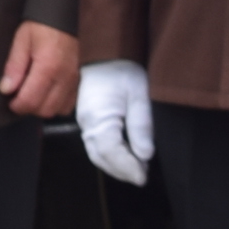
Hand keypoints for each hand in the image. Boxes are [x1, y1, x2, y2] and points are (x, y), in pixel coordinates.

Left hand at [0, 20, 81, 119]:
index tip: (9, 99)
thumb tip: (6, 89)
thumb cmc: (41, 25)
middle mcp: (64, 76)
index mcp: (48, 66)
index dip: (16, 105)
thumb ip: (14, 66)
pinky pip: (68, 105)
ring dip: (42, 107)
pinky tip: (46, 93)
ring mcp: (73, 80)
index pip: (31, 101)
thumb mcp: (21, 40)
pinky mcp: (77, 80)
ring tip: (32, 94)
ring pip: (57, 110)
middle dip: (29, 108)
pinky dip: (56, 104)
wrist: (62, 15)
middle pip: (45, 110)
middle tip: (19, 96)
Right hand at [74, 59, 151, 185]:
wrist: (104, 51)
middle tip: (141, 177)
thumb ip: (141, 126)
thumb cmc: (121, 69)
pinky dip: (109, 155)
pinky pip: (95, 144)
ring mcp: (84, 121)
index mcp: (99, 118)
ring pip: (97, 153)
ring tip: (136, 169)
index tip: (143, 176)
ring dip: (115, 165)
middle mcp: (87, 123)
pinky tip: (125, 155)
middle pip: (101, 157)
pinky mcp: (87, 118)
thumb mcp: (139, 95)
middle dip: (121, 171)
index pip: (112, 153)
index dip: (128, 168)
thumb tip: (144, 155)